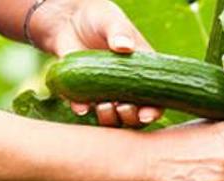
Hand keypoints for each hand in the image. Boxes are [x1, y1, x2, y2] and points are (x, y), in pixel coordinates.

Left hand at [30, 0, 162, 126]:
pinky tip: (81, 105)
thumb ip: (119, 32)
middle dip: (130, 117)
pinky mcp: (84, 93)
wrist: (67, 19)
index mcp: (142, 71)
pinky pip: (85, 108)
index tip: (145, 114)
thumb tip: (124, 46)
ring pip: (112, 118)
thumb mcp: (111, 20)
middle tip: (122, 108)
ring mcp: (105, 92)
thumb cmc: (98, 18)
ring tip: (102, 106)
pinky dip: (83, 109)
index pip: (155, 98)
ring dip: (109, 119)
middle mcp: (127, 87)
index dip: (154, 110)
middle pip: (135, 115)